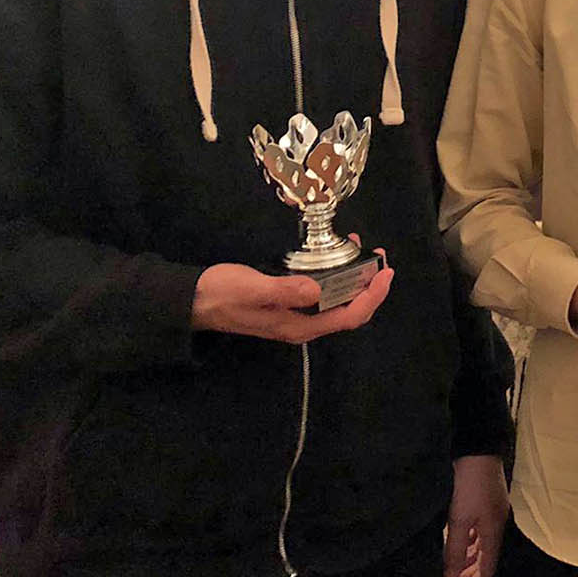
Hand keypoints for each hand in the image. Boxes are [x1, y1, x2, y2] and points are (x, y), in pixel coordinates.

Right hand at [189, 249, 390, 342]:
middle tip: (379, 258)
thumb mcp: (253, 288)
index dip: (372, 297)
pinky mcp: (288, 303)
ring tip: (362, 251)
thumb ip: (285, 290)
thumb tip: (318, 290)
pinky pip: (322, 293)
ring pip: (337, 302)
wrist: (192, 300)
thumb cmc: (221, 293)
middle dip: (369, 287)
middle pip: (349, 311)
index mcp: (299, 326)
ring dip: (354, 280)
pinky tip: (333, 256)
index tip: (385, 273)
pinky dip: (335, 276)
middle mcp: (302, 324)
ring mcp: (295, 315)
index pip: (349, 317)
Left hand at [444, 454, 508, 576]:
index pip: (487, 572)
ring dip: (467, 563)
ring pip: (481, 549)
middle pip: (485, 562)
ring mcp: (492, 515)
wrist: (478, 449)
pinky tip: (458, 545)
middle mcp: (497, 527)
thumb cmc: (470, 485)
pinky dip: (468, 545)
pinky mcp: (485, 505)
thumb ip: (454, 549)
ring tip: (451, 572)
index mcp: (494, 533)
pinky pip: (478, 535)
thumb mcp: (459, 519)